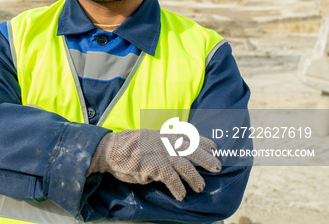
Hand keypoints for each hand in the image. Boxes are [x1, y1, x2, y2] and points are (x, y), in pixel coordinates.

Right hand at [88, 129, 220, 200]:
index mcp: (164, 134)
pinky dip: (179, 189)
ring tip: (200, 187)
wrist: (110, 150)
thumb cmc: (127, 146)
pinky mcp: (154, 167)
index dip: (204, 142)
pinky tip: (181, 195)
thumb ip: (162, 140)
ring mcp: (160, 153)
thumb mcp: (147, 136)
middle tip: (218, 167)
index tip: (215, 148)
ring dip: (195, 178)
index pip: (189, 135)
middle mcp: (165, 142)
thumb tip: (177, 149)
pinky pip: (172, 180)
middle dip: (206, 159)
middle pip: (192, 150)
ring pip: (186, 166)